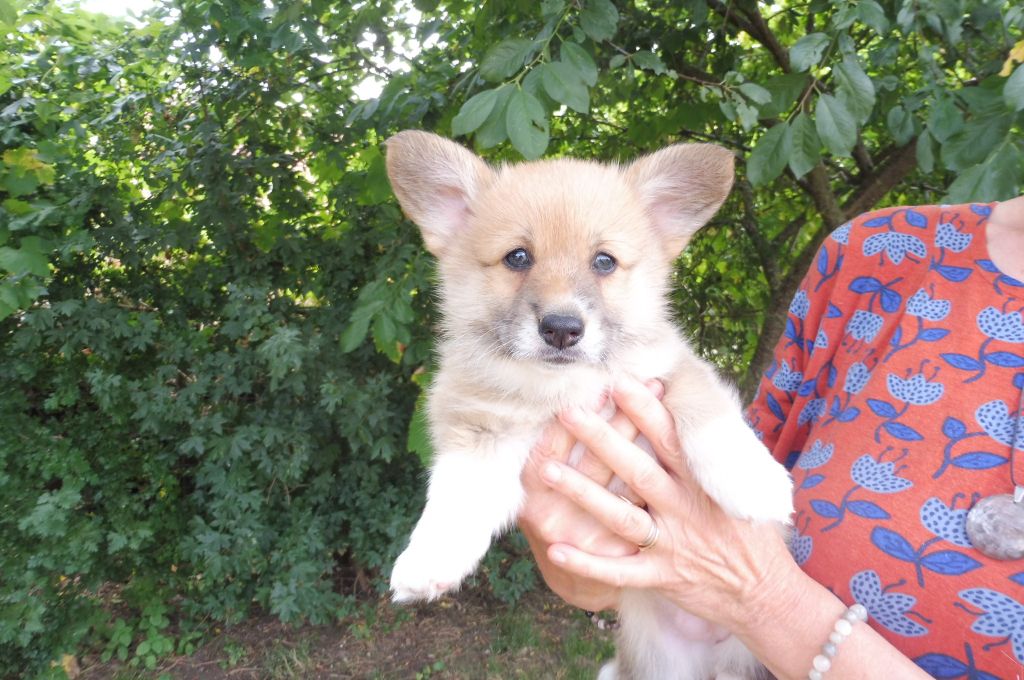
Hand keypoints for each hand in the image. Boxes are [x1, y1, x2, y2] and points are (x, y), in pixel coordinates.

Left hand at [537, 376, 800, 635]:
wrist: (766, 594)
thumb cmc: (749, 534)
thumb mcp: (739, 487)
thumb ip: (707, 456)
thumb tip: (683, 411)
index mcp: (703, 482)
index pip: (670, 439)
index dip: (644, 410)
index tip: (618, 381)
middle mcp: (685, 509)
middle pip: (637, 469)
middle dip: (601, 439)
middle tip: (569, 411)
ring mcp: (672, 544)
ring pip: (621, 515)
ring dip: (583, 493)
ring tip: (547, 470)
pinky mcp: (662, 577)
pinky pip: (619, 570)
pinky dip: (588, 563)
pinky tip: (556, 550)